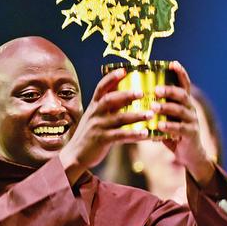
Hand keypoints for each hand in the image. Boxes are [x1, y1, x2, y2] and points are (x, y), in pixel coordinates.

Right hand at [59, 68, 152, 182]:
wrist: (75, 155)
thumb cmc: (90, 136)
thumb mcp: (95, 118)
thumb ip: (107, 109)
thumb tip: (126, 98)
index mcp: (94, 106)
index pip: (101, 88)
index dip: (112, 78)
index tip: (124, 70)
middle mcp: (95, 114)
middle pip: (110, 99)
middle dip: (126, 95)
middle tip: (142, 92)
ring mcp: (98, 127)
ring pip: (119, 118)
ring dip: (136, 115)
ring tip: (151, 114)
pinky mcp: (102, 140)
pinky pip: (120, 135)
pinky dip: (134, 134)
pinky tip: (146, 133)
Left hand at [153, 61, 214, 184]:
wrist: (190, 155)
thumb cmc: (174, 134)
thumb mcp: (167, 119)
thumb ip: (158, 109)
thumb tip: (135, 97)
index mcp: (184, 103)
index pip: (184, 84)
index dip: (180, 73)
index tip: (173, 63)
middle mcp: (190, 109)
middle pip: (182, 95)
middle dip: (169, 90)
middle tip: (156, 90)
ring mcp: (192, 121)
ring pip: (180, 110)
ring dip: (166, 107)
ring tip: (153, 106)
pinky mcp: (191, 134)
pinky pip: (179, 128)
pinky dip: (168, 127)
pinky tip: (158, 126)